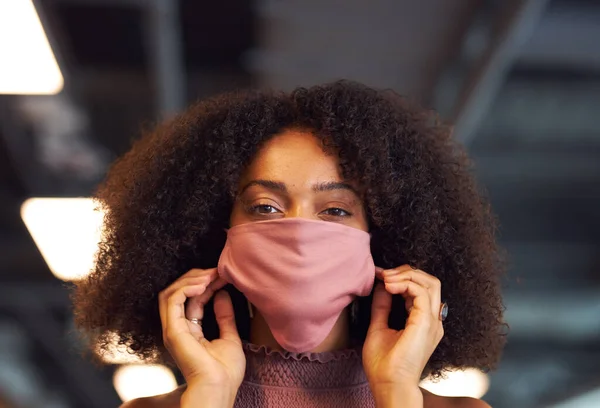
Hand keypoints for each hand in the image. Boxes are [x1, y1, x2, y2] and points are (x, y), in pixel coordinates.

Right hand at [158, 268, 244, 405]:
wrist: (219, 387)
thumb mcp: (229, 337)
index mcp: (190, 331)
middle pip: (178, 293)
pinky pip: (172, 300)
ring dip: (191, 279)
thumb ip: (224, 316)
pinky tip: (203, 285)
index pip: (193, 299)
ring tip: (210, 275)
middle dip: (197, 277)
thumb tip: (222, 295)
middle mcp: (178, 329)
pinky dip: (186, 288)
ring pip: (171, 293)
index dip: (207, 284)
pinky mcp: (173, 330)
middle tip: (216, 270)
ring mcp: (173, 329)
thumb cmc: (225, 372)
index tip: (223, 275)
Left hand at [363, 265, 443, 401]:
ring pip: (430, 282)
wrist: (388, 384)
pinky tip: (389, 287)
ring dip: (405, 275)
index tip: (380, 274)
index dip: (401, 276)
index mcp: (424, 321)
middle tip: (384, 273)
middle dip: (406, 272)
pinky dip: (405, 283)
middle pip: (430, 281)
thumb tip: (381, 286)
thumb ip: (382, 306)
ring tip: (386, 279)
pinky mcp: (426, 322)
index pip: (421, 288)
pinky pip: (422, 292)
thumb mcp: (379, 327)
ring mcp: (432, 321)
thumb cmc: (384, 365)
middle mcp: (432, 320)